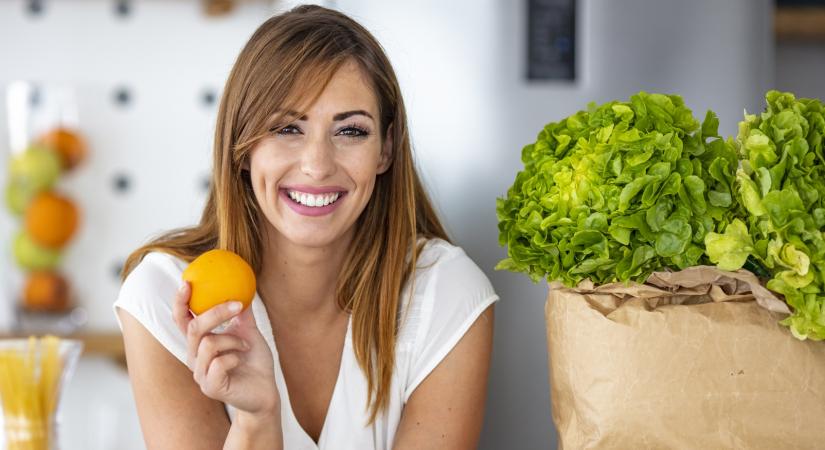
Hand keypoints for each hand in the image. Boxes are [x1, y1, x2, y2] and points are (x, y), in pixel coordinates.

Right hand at [173, 282, 279, 416]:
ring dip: (233, 340)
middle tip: (237, 304)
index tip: (187, 283)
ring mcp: (200, 374)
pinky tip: (241, 360)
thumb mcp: (249, 332)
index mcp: (200, 343)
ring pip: (208, 344)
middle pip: (194, 328)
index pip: (182, 321)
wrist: (266, 390)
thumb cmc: (254, 361)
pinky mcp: (210, 388)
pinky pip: (218, 363)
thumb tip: (242, 286)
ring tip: (245, 346)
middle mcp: (194, 358)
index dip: (180, 303)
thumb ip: (241, 313)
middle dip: (216, 313)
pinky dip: (234, 356)